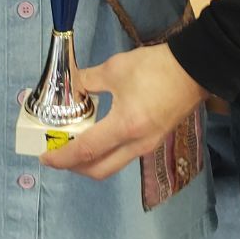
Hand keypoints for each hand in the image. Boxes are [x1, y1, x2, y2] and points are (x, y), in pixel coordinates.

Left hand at [40, 44, 207, 180]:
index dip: (62, 157)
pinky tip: (97, 137)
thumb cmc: (155, 68)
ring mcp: (148, 145)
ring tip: (74, 146)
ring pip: (113, 165)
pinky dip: (106, 153)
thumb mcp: (114, 69)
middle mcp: (137, 144)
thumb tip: (73, 89)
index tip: (45, 157)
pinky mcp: (155, 140)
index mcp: (125, 126)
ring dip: (91, 161)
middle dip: (74, 167)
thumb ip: (88, 81)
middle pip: (100, 170)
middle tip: (58, 155)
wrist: (194, 68)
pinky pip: (125, 155)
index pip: (86, 150)